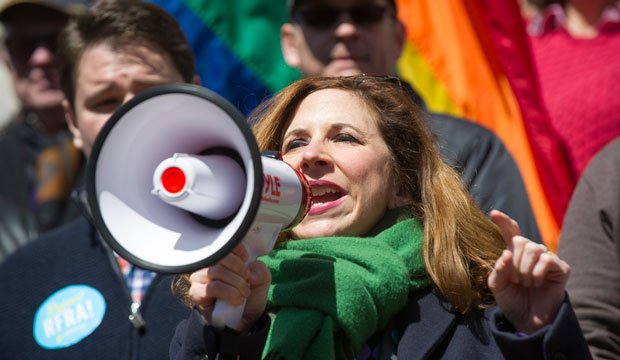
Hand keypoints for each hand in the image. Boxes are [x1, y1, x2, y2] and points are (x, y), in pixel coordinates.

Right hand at [188, 243, 270, 331]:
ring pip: (216, 271)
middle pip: (221, 256)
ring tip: (244, 293)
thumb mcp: (261, 279)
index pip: (224, 243)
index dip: (237, 249)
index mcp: (222, 257)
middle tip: (248, 282)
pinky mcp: (196, 293)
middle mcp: (208, 265)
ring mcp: (199, 279)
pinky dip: (228, 293)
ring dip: (236, 283)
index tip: (247, 259)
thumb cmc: (248, 296)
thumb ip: (260, 269)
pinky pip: (212, 287)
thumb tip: (250, 274)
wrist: (243, 321)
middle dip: (240, 270)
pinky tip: (237, 300)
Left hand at [488, 210, 569, 333]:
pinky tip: (537, 284)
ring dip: (524, 270)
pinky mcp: (561, 268)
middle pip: (520, 241)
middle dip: (514, 262)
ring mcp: (547, 258)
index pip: (510, 232)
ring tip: (526, 283)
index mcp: (514, 253)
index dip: (504, 222)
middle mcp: (531, 252)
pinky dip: (537, 273)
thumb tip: (507, 253)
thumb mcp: (497, 285)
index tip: (494, 213)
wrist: (528, 320)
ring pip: (533, 248)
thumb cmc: (512, 300)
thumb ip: (498, 269)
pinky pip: (546, 259)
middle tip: (516, 280)